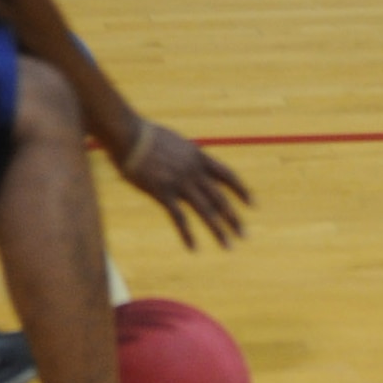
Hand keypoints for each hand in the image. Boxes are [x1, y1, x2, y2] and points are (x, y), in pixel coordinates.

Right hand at [117, 122, 251, 249]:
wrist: (129, 134)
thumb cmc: (145, 135)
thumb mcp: (175, 142)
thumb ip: (185, 155)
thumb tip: (189, 160)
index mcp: (198, 156)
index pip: (228, 176)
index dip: (241, 191)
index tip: (252, 204)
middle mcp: (194, 171)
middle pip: (220, 198)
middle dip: (234, 218)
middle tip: (244, 235)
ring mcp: (180, 183)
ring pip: (206, 211)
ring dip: (218, 230)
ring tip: (228, 246)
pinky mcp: (163, 193)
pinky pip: (179, 218)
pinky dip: (187, 234)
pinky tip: (193, 248)